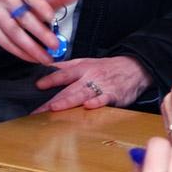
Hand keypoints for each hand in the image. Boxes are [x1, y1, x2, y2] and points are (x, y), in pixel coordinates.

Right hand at [0, 0, 84, 64]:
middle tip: (55, 45)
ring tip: (46, 58)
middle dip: (40, 33)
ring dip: (31, 47)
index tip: (52, 18)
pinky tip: (32, 58)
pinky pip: (4, 41)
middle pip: (23, 17)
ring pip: (14, 32)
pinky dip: (19, 52)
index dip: (40, 6)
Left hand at [32, 56, 152, 112]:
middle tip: (38, 110)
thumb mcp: (87, 61)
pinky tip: (88, 106)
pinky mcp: (113, 95)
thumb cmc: (108, 67)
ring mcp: (101, 86)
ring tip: (54, 108)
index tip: (37, 86)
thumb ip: (67, 67)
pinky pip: (104, 99)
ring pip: (82, 94)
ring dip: (68, 101)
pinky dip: (97, 102)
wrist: (134, 68)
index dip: (50, 79)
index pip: (63, 74)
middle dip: (53, 100)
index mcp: (83, 69)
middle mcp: (90, 77)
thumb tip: (47, 68)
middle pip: (69, 89)